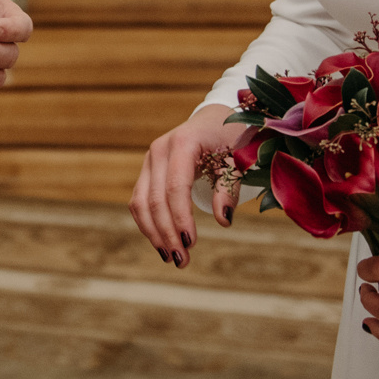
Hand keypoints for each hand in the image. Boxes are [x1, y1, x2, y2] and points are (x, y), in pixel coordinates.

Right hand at [129, 107, 237, 267]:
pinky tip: (161, 242)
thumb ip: (228, 188)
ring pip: (140, 202)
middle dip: (166, 233)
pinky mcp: (148, 170)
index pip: (175, 188)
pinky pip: (140, 200)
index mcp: (183, 143)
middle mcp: (159, 150)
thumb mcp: (238, 159)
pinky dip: (148, 223)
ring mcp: (150, 160)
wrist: (216, 117)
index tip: (191, 244)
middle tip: (182, 261)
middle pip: (155, 199)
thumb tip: (224, 221)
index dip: (181, 218)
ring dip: (153, 233)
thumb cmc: (231, 137)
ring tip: (170, 257)